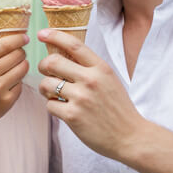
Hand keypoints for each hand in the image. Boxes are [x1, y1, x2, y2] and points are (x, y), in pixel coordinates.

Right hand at [0, 33, 28, 133]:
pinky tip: (9, 86)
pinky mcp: (6, 101)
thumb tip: (12, 42)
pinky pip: (20, 85)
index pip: (4, 44)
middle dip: (21, 54)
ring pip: (22, 69)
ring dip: (23, 66)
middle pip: (17, 55)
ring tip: (16, 69)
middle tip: (19, 56)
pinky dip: (18, 83)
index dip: (18, 39)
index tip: (25, 38)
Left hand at [37, 30, 143, 159]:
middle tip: (47, 73)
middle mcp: (90, 80)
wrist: (130, 137)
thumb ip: (91, 69)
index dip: (54, 36)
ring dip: (46, 89)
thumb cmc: (119, 110)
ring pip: (46, 84)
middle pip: (53, 62)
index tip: (42, 34)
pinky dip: (53, 107)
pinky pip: (49, 105)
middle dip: (44, 66)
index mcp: (101, 68)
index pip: (73, 45)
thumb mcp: (110, 81)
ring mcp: (81, 98)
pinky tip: (64, 110)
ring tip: (56, 96)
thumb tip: (64, 57)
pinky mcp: (72, 116)